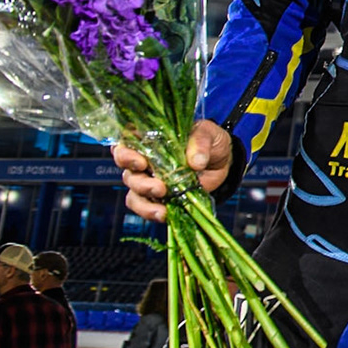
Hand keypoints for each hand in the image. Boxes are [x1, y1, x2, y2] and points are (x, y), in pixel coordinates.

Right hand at [114, 121, 232, 223]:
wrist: (223, 162)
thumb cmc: (210, 142)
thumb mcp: (208, 133)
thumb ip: (200, 143)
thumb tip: (196, 162)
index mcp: (150, 140)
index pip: (124, 145)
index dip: (124, 155)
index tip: (141, 162)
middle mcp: (144, 160)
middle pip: (128, 173)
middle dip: (139, 183)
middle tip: (159, 187)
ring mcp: (150, 180)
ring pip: (134, 193)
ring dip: (144, 202)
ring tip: (162, 208)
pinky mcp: (159, 197)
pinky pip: (145, 207)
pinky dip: (151, 212)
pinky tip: (164, 214)